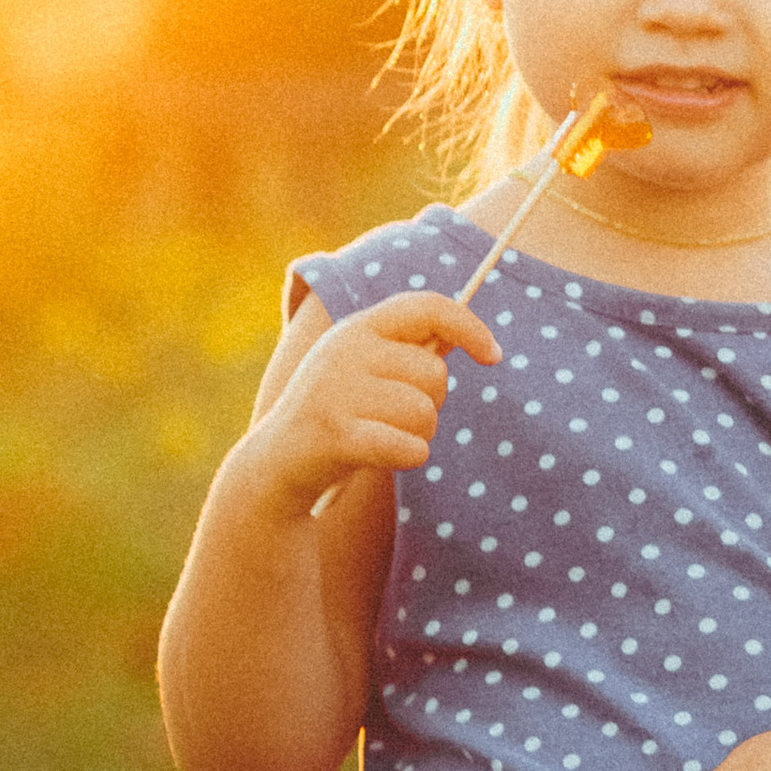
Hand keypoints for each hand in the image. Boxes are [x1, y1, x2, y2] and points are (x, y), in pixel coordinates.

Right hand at [242, 294, 501, 510]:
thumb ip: (404, 352)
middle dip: (431, 404)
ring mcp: (337, 390)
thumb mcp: (365, 370)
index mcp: (358, 328)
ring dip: (417, 434)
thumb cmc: (340, 416)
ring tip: (382, 436)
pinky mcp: (336, 433)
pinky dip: (408, 456)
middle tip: (393, 417)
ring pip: (424, 413)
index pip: (428, 307)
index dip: (470, 327)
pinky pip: (409, 446)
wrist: (277, 464)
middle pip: (435, 374)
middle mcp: (345, 350)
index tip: (494, 355)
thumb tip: (461, 337)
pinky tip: (384, 456)